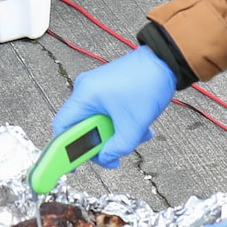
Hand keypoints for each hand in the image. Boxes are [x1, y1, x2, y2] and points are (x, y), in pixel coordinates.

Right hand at [50, 46, 173, 166]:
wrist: (165, 61)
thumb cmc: (148, 82)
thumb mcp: (133, 125)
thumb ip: (117, 148)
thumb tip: (106, 158)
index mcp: (84, 95)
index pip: (62, 128)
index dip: (64, 149)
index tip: (72, 165)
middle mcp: (86, 89)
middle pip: (83, 128)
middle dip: (102, 142)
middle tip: (116, 150)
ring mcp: (96, 88)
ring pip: (98, 122)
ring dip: (116, 133)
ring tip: (137, 133)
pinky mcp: (108, 88)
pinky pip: (107, 113)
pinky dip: (121, 122)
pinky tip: (139, 125)